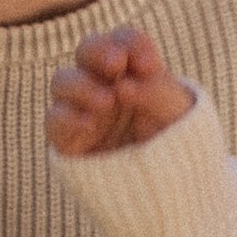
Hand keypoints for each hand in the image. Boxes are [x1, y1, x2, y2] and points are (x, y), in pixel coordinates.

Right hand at [46, 26, 194, 156]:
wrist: (173, 194)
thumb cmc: (181, 148)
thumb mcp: (180, 115)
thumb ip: (157, 91)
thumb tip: (121, 83)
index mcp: (134, 73)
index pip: (124, 42)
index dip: (131, 44)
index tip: (149, 65)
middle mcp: (105, 86)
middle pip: (87, 51)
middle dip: (98, 51)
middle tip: (116, 65)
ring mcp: (85, 112)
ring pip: (63, 81)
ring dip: (82, 85)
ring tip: (107, 102)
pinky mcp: (70, 142)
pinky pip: (55, 121)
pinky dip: (68, 117)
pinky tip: (90, 125)